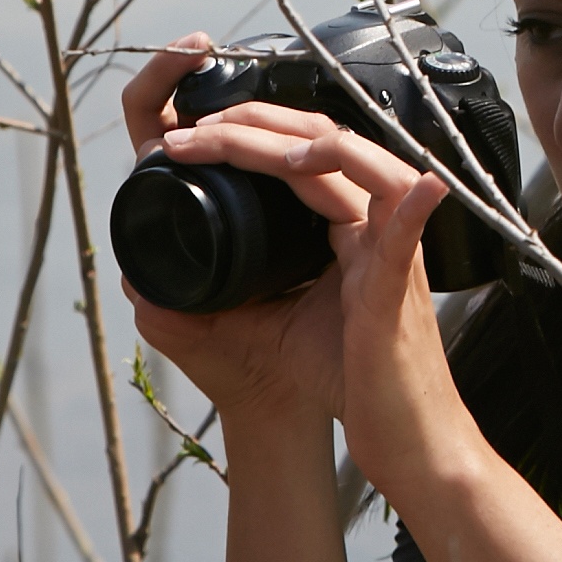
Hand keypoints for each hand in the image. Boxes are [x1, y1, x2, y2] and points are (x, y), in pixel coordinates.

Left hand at [116, 36, 463, 485]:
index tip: (189, 132)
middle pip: (321, 141)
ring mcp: (391, 250)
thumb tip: (146, 272)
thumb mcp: (272, 321)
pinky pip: (403, 237)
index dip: (250, 127)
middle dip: (250, 123)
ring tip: (226, 138)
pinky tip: (415, 184)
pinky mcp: (398, 290)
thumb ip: (222, 291)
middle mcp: (374, 225)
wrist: (400, 438)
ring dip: (288, 143)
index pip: (302, 151)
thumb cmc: (345, 382)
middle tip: (189, 132)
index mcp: (349, 226)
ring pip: (352, 165)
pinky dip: (410, 208)